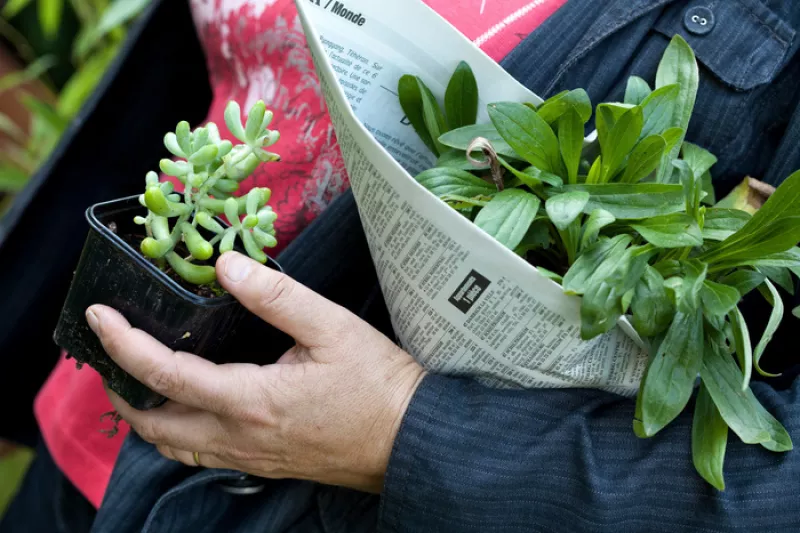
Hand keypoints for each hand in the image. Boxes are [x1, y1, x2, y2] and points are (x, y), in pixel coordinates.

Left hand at [87, 252, 424, 492]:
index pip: (165, 375)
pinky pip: (201, 456)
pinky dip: (175, 434)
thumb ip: (276, 296)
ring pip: (173, 447)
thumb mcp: (332, 327)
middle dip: (118, 389)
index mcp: (251, 400)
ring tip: (135, 382)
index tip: (100, 317)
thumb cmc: (377, 385)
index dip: (124, 343)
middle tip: (109, 352)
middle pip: (154, 424)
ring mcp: (249, 458)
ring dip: (144, 417)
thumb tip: (228, 264)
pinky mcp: (263, 464)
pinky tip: (186, 411)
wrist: (408, 438)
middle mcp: (240, 437)